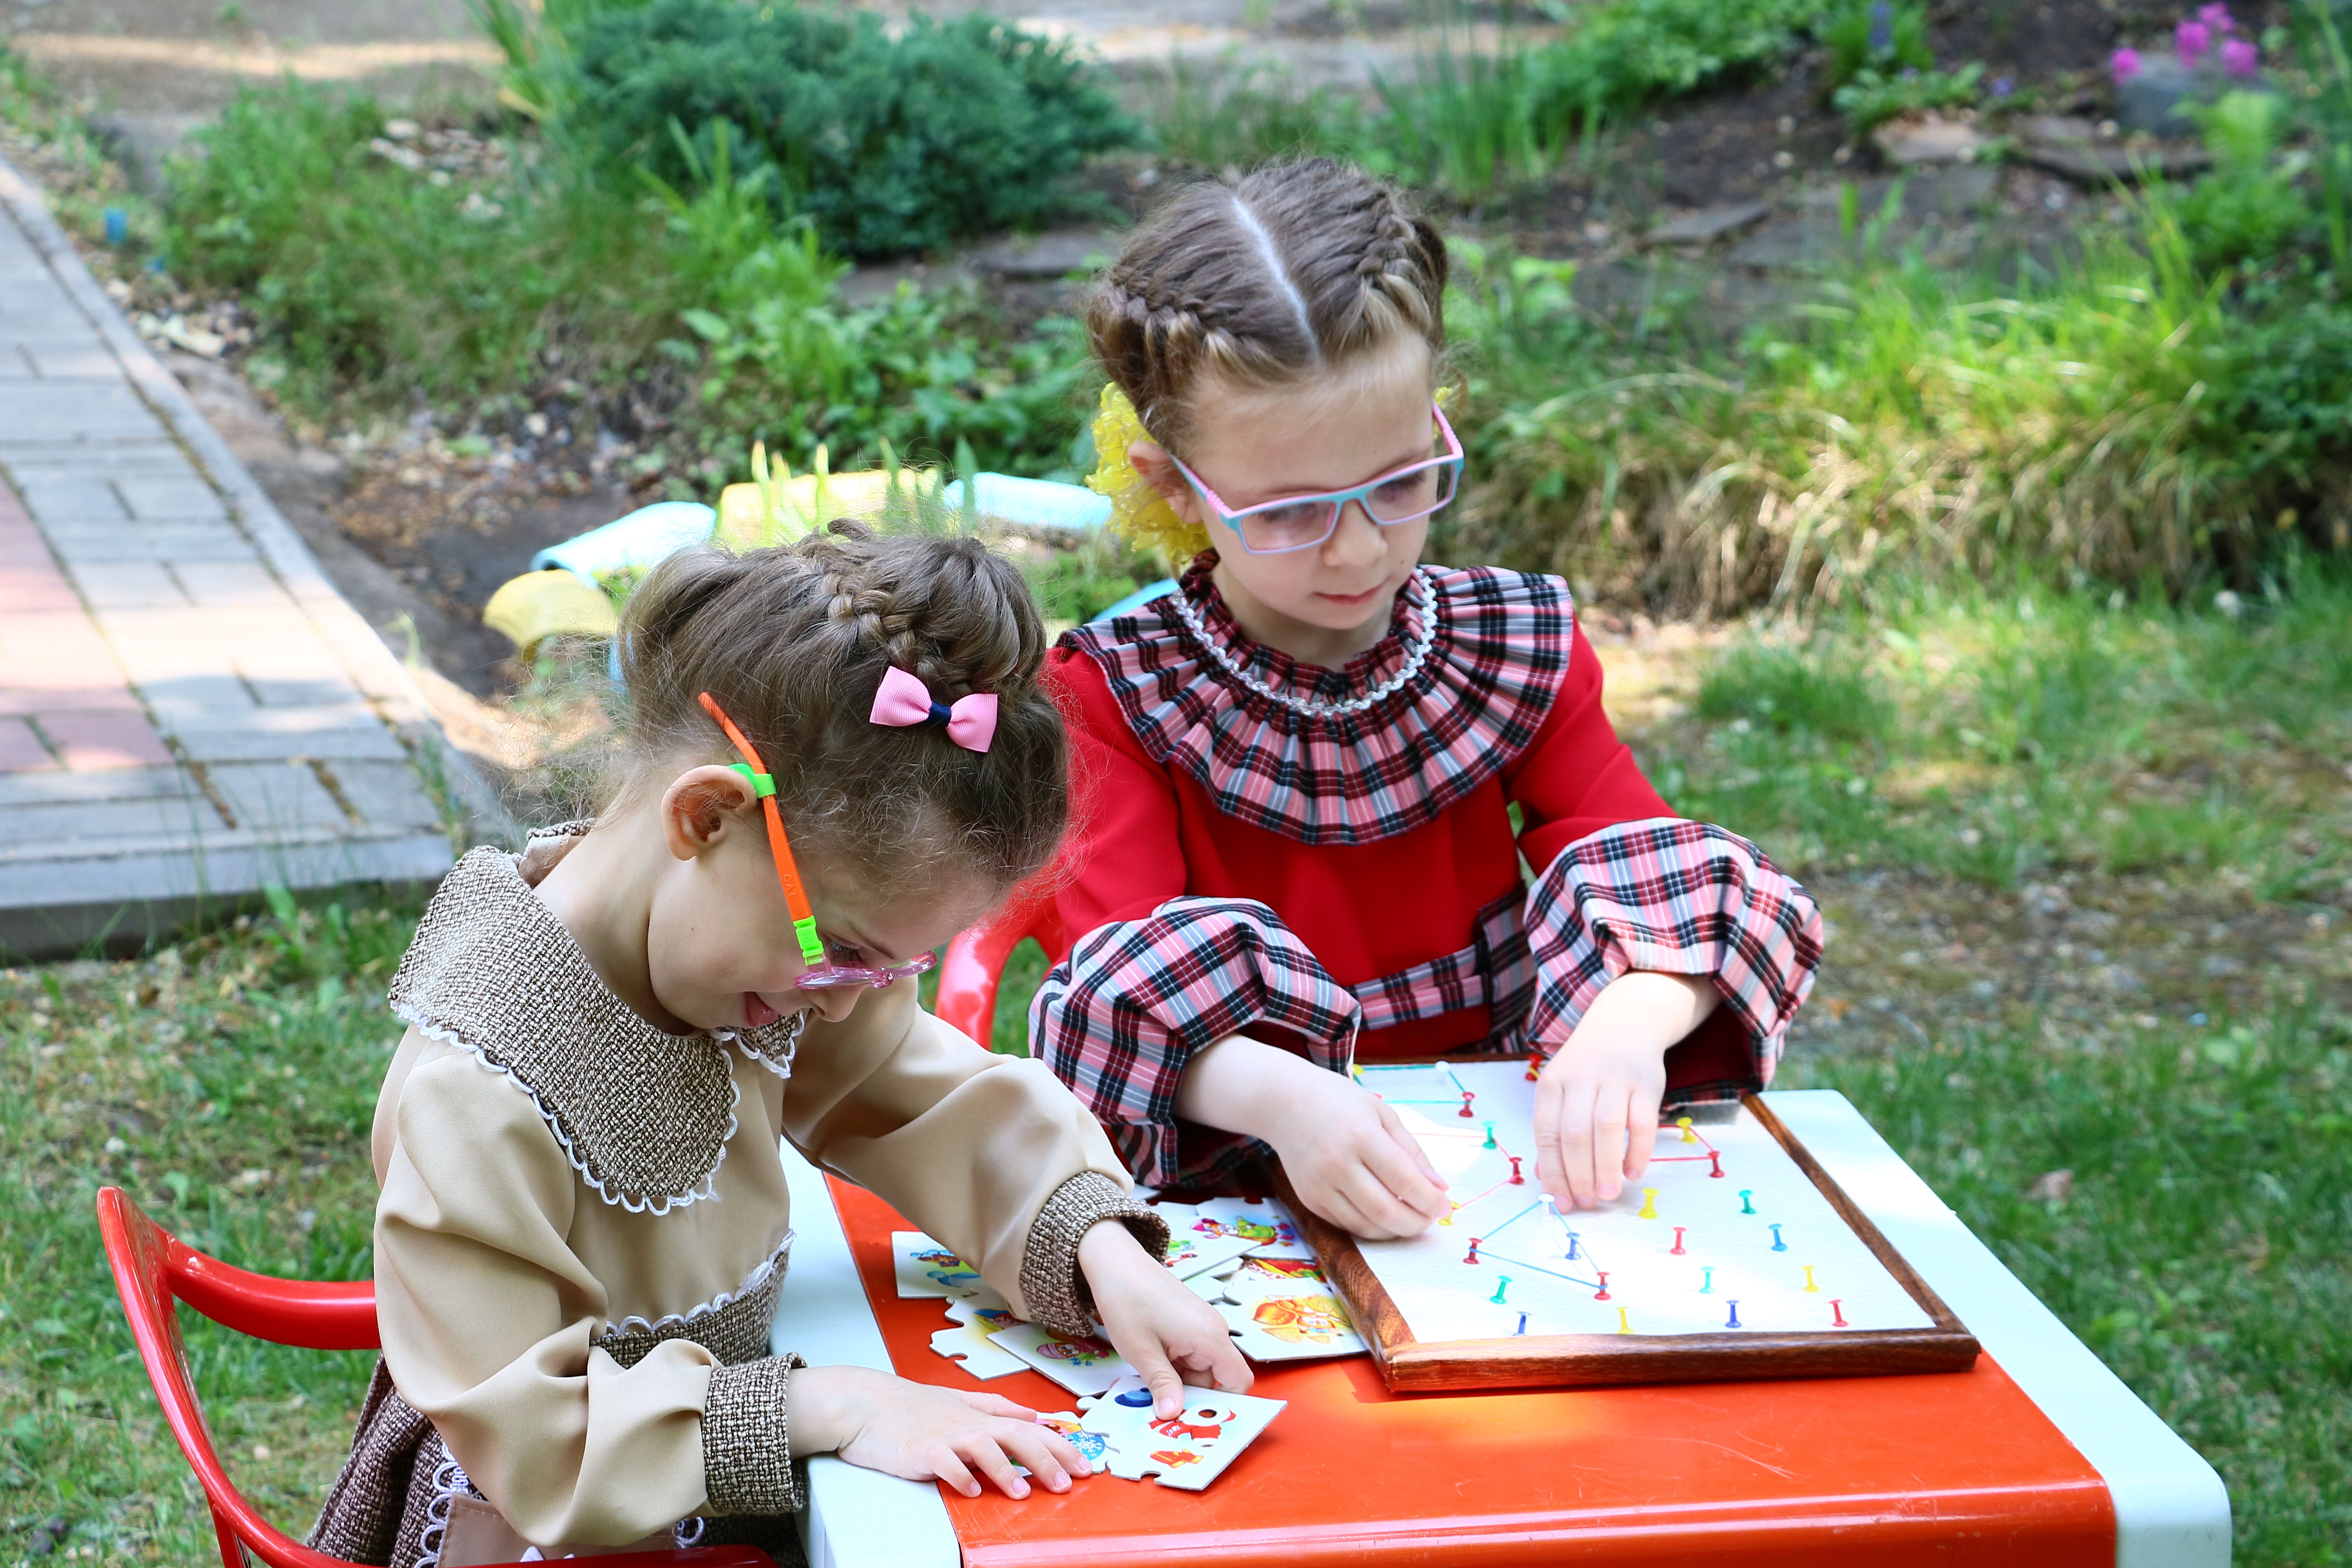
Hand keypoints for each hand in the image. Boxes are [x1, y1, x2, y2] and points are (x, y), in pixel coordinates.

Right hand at [787, 1364, 1086, 1499]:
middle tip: (1068, 1481)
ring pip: (983, 1447)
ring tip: (1024, 1491)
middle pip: (1015, 1435)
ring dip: (1006, 1470)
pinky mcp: (919, 1451)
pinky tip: (970, 1490)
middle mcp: (966, 1423)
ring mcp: (943, 1435)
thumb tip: (1034, 1413)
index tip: (1083, 1462)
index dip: (1059, 1444)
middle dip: (1046, 1458)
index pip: (1028, 1426)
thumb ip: (997, 1407)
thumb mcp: (958, 1400)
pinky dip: (958, 1476)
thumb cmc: (908, 1406)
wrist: (863, 1403)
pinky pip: (943, 1463)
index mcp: (978, 1414)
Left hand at [1079, 1220, 1252, 1417]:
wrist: (1115, 1262)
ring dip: (1176, 1381)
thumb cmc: (1128, 1299)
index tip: (1198, 1419)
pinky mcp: (1189, 1323)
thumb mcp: (1142, 1351)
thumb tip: (1172, 1416)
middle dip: (1189, 1396)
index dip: (1226, 1404)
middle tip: (1159, 1409)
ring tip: (1147, 1382)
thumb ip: (1162, 1385)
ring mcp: (1201, 1326)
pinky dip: (1172, 1366)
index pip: (1240, 1380)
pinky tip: (1149, 1365)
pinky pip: (1189, 1355)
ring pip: (1198, 1369)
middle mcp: (1213, 1330)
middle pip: (1214, 1379)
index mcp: (1210, 1337)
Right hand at [1174, 1036, 1450, 1239]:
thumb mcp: (1382, 1114)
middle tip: (1431, 1218)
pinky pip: (1346, 1224)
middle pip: (1386, 1211)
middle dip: (1417, 1223)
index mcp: (1361, 1136)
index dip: (1430, 1200)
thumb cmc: (1339, 1102)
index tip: (1445, 1205)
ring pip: (1366, 1226)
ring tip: (1411, 1219)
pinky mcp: (1308, 1199)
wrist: (1285, 1102)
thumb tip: (1439, 1188)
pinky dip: (1371, 1226)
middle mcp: (1337, 1163)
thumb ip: (1412, 1151)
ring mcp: (1319, 1185)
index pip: (1404, 1181)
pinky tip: (1383, 1215)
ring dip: (1396, 1230)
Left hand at [1532, 971, 1717, 1208]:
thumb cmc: (1587, 1069)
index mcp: (1552, 1083)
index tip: (1561, 1203)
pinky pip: (1642, 1122)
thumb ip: (1554, 1131)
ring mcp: (1615, 1079)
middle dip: (1579, 1175)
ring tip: (1608, 1195)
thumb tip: (1547, 1181)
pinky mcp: (1647, 1083)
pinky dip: (1638, 1151)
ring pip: (1606, 1128)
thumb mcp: (1562, 1090)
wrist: (1624, 1024)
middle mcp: (1581, 1079)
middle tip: (1586, 1203)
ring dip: (1606, 1167)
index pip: (1546, 1134)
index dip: (1552, 1172)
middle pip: (1575, 1134)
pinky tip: (1633, 1173)